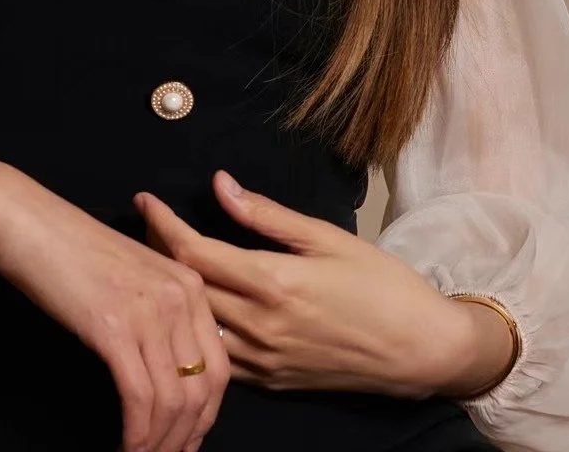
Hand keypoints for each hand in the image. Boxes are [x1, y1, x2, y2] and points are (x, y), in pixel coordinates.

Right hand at [0, 157, 229, 451]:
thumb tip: (171, 374)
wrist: (32, 223)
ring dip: (160, 442)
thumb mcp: (136, 277)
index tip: (187, 440)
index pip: (218, 367)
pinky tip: (125, 446)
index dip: (206, 416)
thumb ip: (163, 315)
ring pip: (173, 401)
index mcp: (190, 283)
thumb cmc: (75, 251)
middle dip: (186, 436)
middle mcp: (180, 296)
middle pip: (202, 389)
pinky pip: (139, 398)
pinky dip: (137, 434)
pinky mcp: (115, 327)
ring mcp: (149, 311)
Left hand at [135, 170, 473, 399]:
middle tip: (145, 225)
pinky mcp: (272, 383)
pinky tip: (192, 308)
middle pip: (185, 289)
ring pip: (195, 328)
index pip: (194, 253)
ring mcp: (264, 361)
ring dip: (172, 294)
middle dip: (156, 253)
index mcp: (273, 284)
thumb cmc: (383, 285)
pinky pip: (219, 357)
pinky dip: (198, 330)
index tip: (145, 200)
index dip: (162, 224)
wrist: (423, 351)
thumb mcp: (327, 238)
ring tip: (158, 262)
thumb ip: (268, 215)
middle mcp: (261, 327)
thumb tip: (221, 185)